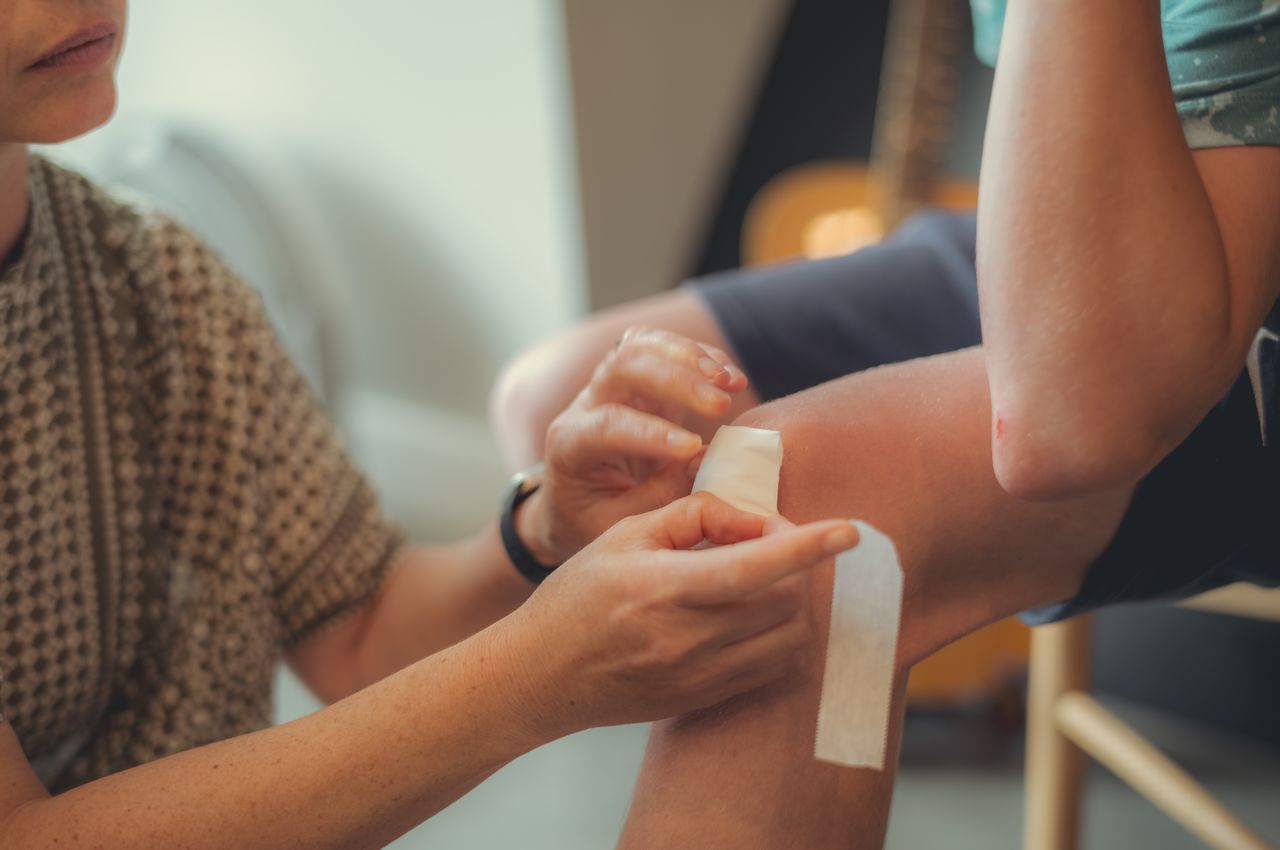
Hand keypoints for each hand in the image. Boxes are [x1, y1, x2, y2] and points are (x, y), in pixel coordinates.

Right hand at [498, 493, 859, 735]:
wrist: (540, 677)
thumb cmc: (577, 596)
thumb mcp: (623, 535)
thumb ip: (693, 515)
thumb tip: (754, 518)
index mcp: (661, 589)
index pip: (753, 568)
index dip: (807, 547)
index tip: (850, 529)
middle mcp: (686, 639)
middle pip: (784, 601)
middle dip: (794, 564)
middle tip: (767, 539)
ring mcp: (699, 677)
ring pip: (788, 637)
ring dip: (792, 601)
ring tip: (759, 578)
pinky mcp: (704, 700)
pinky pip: (771, 667)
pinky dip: (779, 635)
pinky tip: (752, 614)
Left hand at [521, 326, 749, 562]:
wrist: (572, 500)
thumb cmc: (590, 516)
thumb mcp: (616, 522)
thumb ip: (657, 495)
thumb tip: (705, 461)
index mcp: (569, 444)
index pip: (607, 425)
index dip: (652, 432)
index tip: (693, 448)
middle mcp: (585, 404)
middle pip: (624, 365)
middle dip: (676, 379)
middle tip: (721, 405)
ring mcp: (611, 386)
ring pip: (642, 345)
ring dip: (690, 357)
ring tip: (732, 382)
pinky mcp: (639, 381)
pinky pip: (663, 349)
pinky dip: (701, 356)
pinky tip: (732, 377)